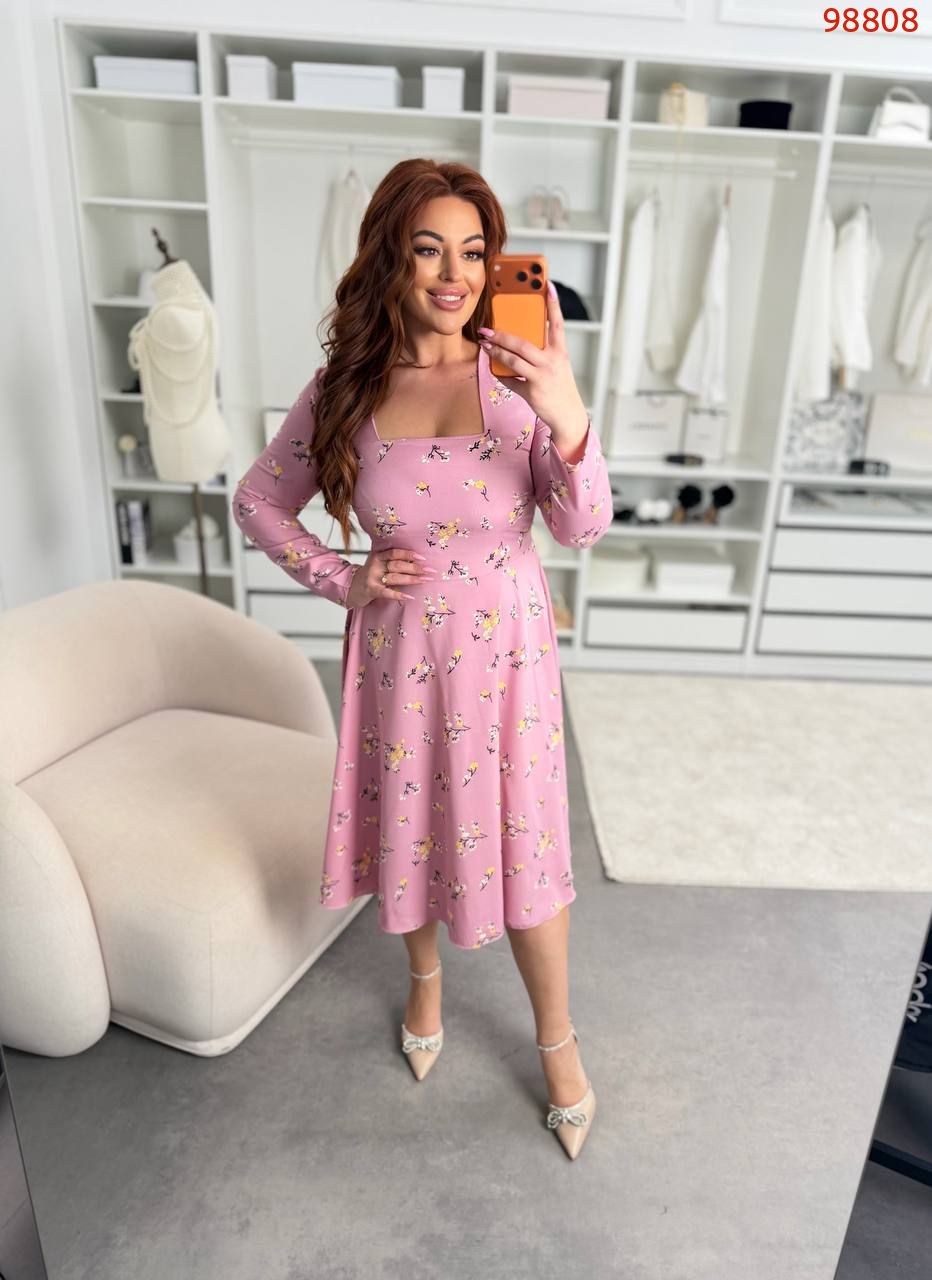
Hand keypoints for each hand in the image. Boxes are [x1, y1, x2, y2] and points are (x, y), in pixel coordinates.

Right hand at [346, 548, 436, 607]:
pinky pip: (386, 592)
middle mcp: (375, 565)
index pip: (395, 553)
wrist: (350, 587)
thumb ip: (392, 561)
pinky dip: (398, 594)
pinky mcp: (371, 590)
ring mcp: (372, 578)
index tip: (423, 557)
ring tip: (424, 580)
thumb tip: (417, 562)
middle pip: (397, 565)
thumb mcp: (378, 564)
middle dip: (415, 568)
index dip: (409, 554)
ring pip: (394, 577)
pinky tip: (409, 596)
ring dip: (411, 579)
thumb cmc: (369, 575)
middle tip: (430, 570)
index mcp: (378, 556)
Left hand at [477, 281, 588, 435]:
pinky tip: (493, 368)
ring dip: (495, 352)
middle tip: (487, 329)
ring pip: (513, 360)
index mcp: (560, 352)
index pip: (557, 324)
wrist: (568, 416)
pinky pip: (511, 380)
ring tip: (485, 344)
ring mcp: (542, 376)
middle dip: (502, 335)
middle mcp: (552, 362)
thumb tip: (517, 345)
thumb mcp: (556, 367)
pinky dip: (501, 374)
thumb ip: (541, 354)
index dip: (553, 304)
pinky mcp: (533, 391)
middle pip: (523, 343)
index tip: (548, 286)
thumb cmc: (560, 389)